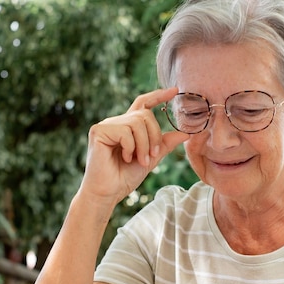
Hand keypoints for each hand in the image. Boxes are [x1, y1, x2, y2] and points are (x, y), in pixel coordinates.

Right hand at [80, 87, 188, 204]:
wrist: (108, 193)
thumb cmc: (124, 178)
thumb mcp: (150, 159)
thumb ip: (164, 144)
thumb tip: (185, 133)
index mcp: (127, 127)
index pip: (143, 104)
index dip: (158, 96)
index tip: (174, 91)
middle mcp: (116, 122)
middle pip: (145, 115)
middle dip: (154, 136)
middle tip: (151, 157)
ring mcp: (106, 125)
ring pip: (137, 122)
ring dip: (144, 144)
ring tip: (140, 161)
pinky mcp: (98, 131)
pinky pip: (125, 131)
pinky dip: (131, 147)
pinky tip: (125, 158)